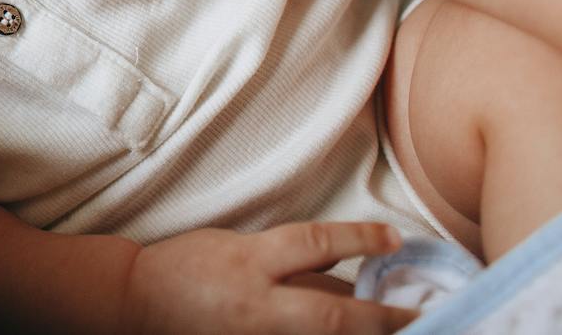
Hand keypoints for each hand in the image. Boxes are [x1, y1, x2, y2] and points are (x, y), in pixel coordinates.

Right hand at [123, 222, 418, 334]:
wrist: (136, 304)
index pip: (313, 243)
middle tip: (425, 315)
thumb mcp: (239, 247)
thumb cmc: (188, 267)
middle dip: (384, 317)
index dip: (358, 238)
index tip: (395, 237)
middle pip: (332, 313)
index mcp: (249, 262)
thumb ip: (290, 260)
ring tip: (404, 330)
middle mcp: (257, 305)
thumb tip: (349, 269)